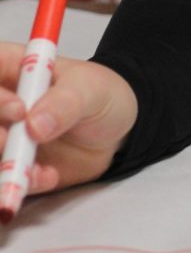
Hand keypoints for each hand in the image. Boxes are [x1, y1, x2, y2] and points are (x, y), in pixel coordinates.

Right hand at [0, 45, 137, 192]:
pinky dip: (20, 184)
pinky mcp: (13, 164)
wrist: (117, 130)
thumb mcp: (90, 90)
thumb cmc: (100, 94)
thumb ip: (64, 104)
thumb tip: (34, 126)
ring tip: (36, 170)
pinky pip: (3, 178)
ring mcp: (5, 135)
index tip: (19, 110)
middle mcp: (1, 103)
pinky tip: (48, 176)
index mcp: (12, 68)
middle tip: (21, 142)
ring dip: (4, 165)